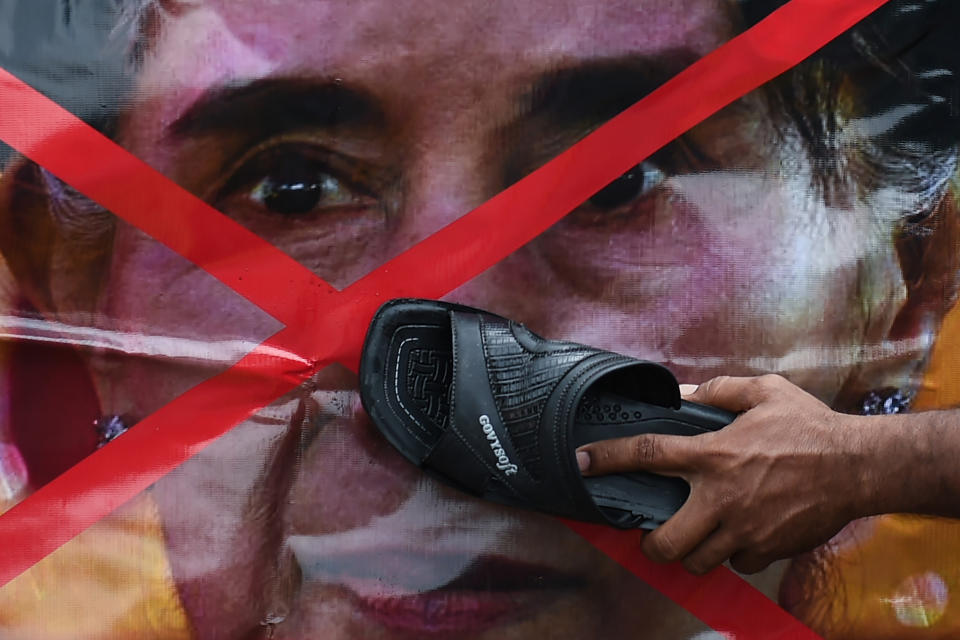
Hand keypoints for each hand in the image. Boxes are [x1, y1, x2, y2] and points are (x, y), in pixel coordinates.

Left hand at [576, 375, 877, 574]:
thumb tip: (682, 393)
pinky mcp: (768, 550)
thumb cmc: (810, 427)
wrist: (860, 466)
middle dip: (650, 545)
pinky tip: (740, 535)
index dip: (607, 458)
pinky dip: (734, 554)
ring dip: (691, 552)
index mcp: (714, 454)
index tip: (581, 462)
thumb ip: (718, 391)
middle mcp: (723, 498)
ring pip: (699, 562)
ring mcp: (745, 529)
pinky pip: (738, 563)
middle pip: (665, 543)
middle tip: (652, 533)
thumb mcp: (764, 391)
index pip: (647, 453)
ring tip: (696, 536)